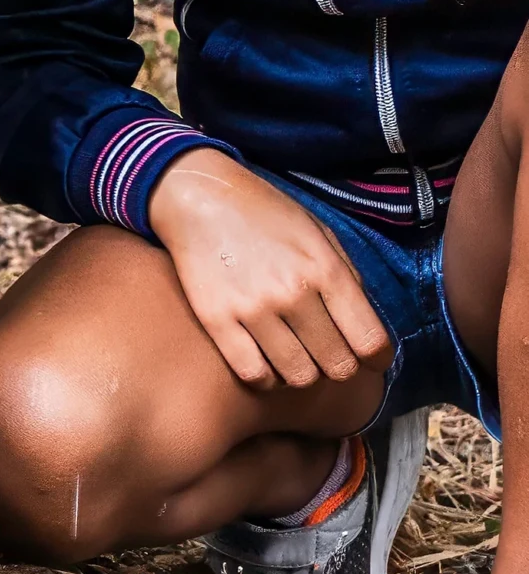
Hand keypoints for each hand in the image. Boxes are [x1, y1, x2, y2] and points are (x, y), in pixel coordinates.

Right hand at [148, 147, 389, 389]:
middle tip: (326, 352)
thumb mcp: (317, 232)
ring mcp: (253, 310)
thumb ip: (345, 276)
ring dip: (303, 372)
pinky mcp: (217, 321)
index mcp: (325, 269)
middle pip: (338, 366)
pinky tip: (265, 361)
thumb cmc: (263, 213)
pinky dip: (266, 377)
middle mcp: (293, 293)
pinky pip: (254, 375)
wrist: (197, 197)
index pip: (370, 341)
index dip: (377, 358)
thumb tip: (363, 325)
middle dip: (340, 365)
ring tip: (295, 355)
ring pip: (299, 377)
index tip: (370, 358)